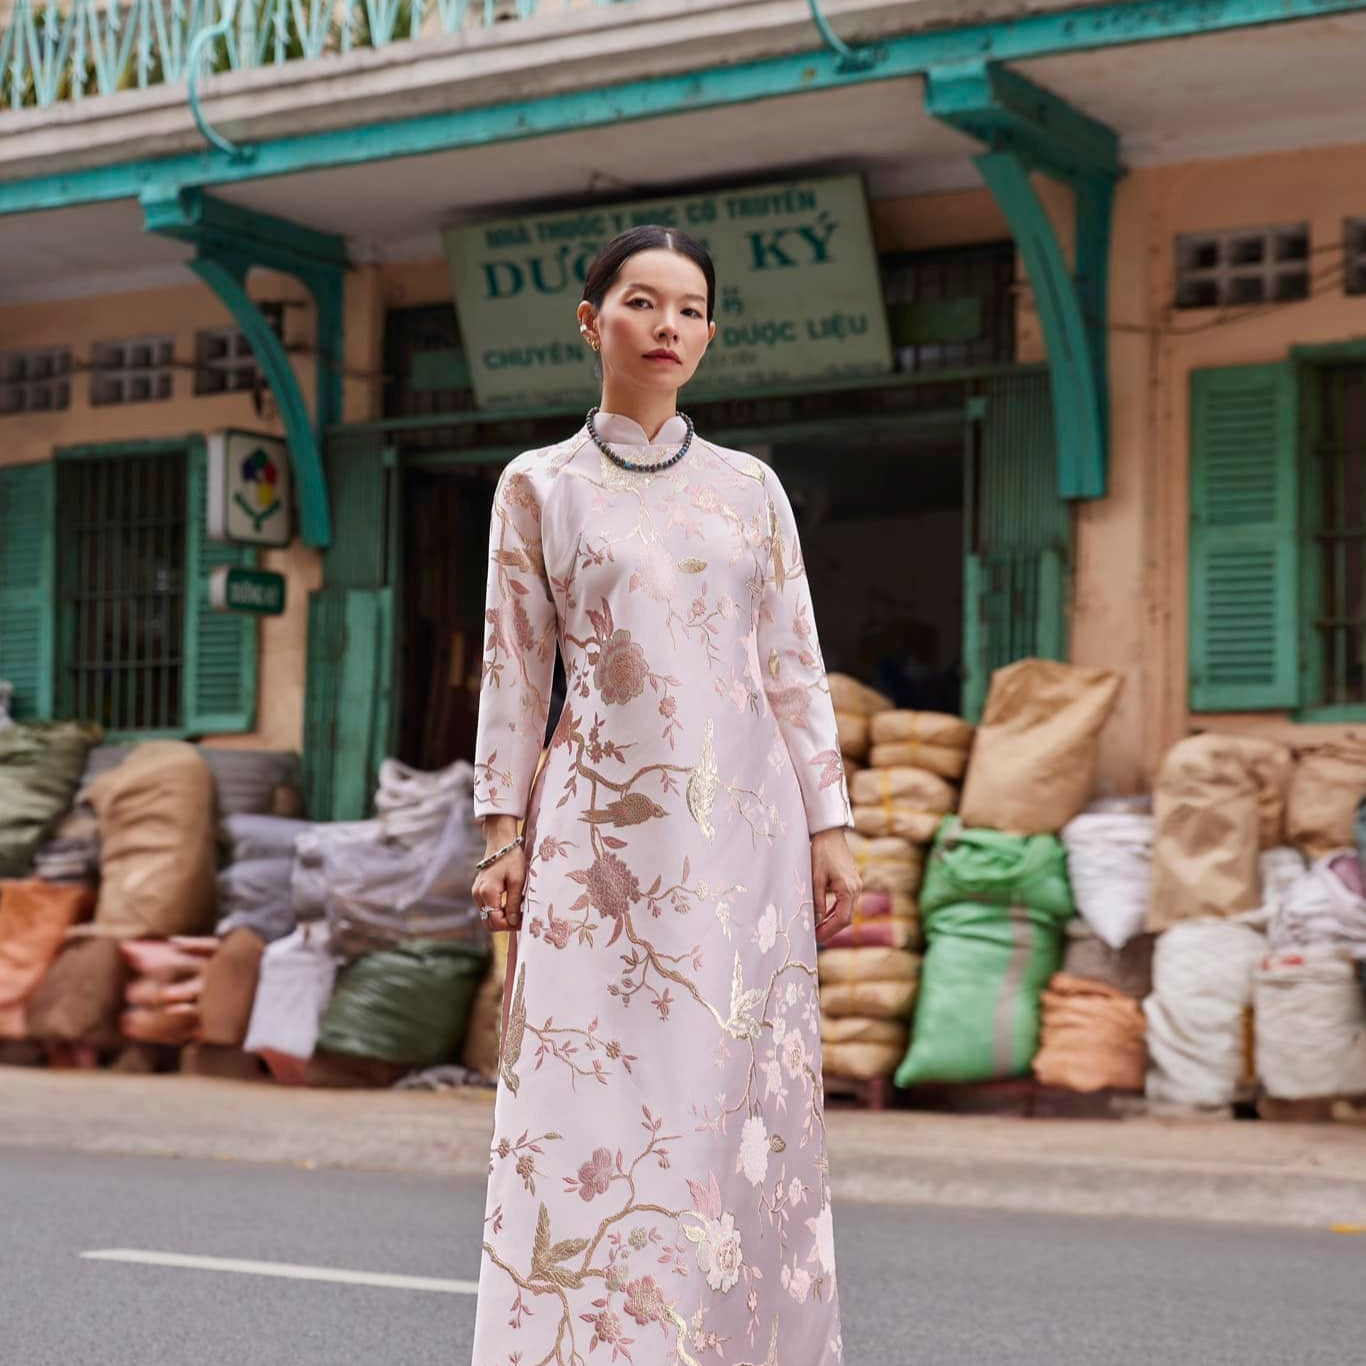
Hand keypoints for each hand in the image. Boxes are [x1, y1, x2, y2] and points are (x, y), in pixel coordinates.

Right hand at [472, 817, 525, 932]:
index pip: (495, 921)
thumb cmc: (511, 859)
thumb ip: (514, 902)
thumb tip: (513, 922)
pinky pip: (487, 908)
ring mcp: (476, 893)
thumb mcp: (517, 880)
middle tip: (521, 917)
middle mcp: (478, 895)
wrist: (501, 843)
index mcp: (487, 893)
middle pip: (489, 922)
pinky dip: (498, 910)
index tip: (524, 921)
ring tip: (518, 908)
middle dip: (505, 924)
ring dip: (502, 917)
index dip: (510, 926)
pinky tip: (511, 902)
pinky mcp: (478, 891)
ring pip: (487, 916)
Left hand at [811, 827, 859, 945]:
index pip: (843, 919)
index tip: (815, 938)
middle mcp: (856, 889)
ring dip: (834, 921)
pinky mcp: (852, 882)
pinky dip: (836, 911)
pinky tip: (825, 915)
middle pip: (847, 918)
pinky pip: (846, 902)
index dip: (829, 931)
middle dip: (831, 929)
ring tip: (818, 928)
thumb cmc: (821, 853)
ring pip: (847, 911)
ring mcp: (856, 885)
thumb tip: (816, 921)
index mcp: (849, 889)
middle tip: (815, 936)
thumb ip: (818, 901)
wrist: (829, 833)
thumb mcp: (815, 878)